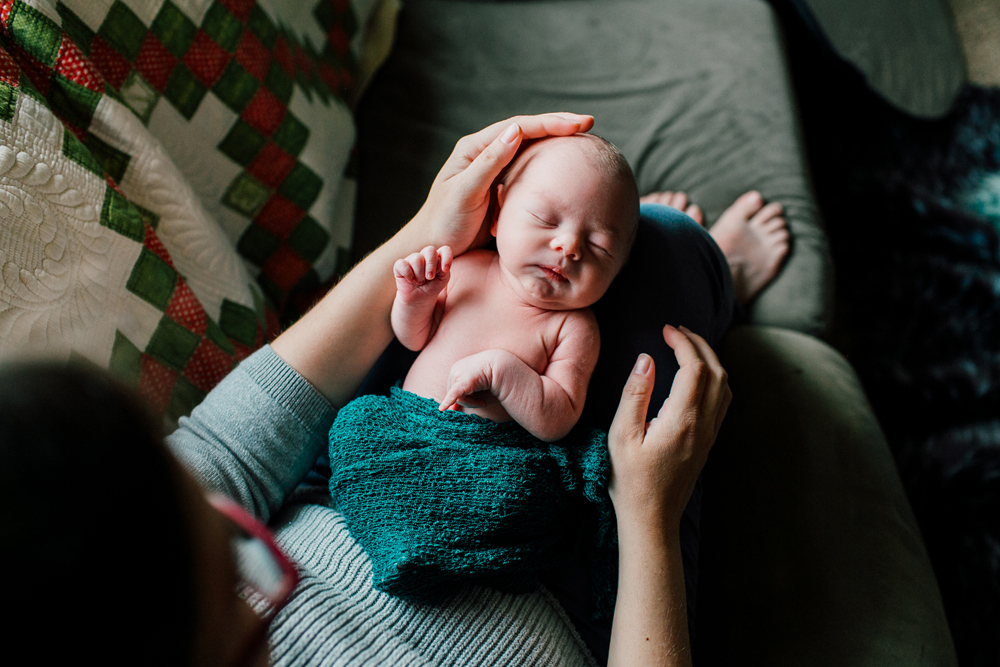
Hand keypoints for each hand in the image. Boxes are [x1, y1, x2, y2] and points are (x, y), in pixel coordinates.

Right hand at [394, 245, 451, 303]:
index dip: (447, 258)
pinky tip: (411, 280)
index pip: (445, 250)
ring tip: (420, 282)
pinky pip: (403, 265)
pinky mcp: (400, 265)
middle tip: (430, 277)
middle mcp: (424, 255)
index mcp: (437, 257)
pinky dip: (409, 275)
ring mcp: (412, 259)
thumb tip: (438, 262)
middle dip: (431, 266)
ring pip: (417, 259)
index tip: (445, 270)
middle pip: (430, 250)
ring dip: (420, 274)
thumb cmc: (432, 286)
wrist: (419, 298)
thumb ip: (444, 269)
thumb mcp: (443, 279)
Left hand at [412, 113, 594, 254]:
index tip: (579, 124)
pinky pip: (530, 174)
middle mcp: (486, 155)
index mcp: (475, 148)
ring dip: (556, 145)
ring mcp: (495, 172)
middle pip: (528, 134)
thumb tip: (516, 131)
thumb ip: (489, 163)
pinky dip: (548, 169)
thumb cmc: (444, 222)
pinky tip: (566, 170)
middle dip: (558, 127)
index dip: (550, 123)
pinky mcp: (502, 191)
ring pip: (531, 152)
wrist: (433, 248)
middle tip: (589, 124)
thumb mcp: (465, 191)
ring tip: (584, 141)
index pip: (519, 127)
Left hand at [439, 350, 499, 410]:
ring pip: (458, 398)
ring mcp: (457, 375)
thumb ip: (466, 392)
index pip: (453, 388)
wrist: (499, 364)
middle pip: (453, 394)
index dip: (457, 399)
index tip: (457, 409)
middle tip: (482, 402)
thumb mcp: (475, 382)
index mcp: (456, 369)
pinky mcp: (462, 382)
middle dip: (468, 401)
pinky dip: (448, 401)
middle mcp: (454, 371)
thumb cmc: (490, 372)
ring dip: (472, 403)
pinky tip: (442, 408)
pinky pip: (453, 394)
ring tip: (483, 402)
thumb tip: (453, 409)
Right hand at [607, 325, 731, 532]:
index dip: (683, 342)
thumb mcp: (621, 436)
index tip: (666, 329)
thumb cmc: (630, 481)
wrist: (652, 519)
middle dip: (700, 344)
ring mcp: (710, 435)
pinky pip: (722, 401)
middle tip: (678, 331)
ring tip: (688, 347)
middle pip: (716, 371)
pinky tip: (696, 377)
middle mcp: (703, 425)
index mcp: (682, 420)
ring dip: (711, 360)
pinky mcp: (708, 443)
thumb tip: (646, 360)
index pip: (694, 367)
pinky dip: (715, 378)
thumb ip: (635, 395)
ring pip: (725, 386)